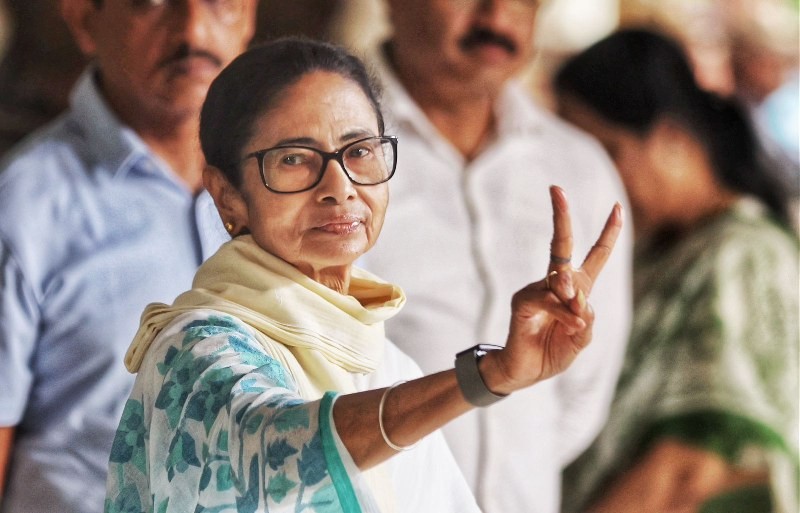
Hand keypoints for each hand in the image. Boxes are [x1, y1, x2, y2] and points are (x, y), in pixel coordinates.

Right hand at [485, 186, 622, 392]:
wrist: (525, 373)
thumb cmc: (553, 353)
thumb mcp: (581, 339)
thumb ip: (586, 320)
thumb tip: (579, 300)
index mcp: (577, 289)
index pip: (595, 255)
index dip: (608, 233)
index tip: (617, 208)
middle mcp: (555, 283)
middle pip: (561, 243)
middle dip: (561, 215)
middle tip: (556, 189)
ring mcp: (537, 290)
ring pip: (561, 280)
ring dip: (573, 296)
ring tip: (577, 319)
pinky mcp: (522, 302)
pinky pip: (548, 299)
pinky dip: (564, 312)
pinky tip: (572, 324)